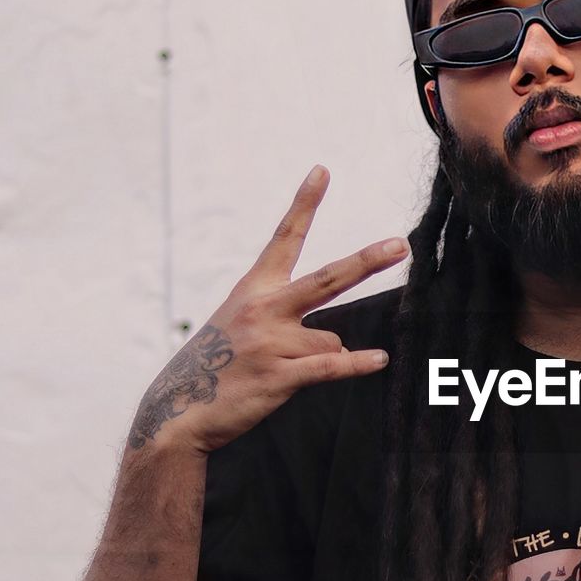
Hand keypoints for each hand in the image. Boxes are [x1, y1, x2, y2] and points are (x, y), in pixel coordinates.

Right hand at [129, 165, 406, 454]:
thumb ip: (288, 320)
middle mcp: (263, 309)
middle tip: (400, 245)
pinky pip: (331, 366)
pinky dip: (357, 364)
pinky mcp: (279, 376)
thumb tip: (339, 340)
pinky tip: (379, 360)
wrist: (179, 410)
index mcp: (254, 289)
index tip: (322, 171)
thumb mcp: (240, 325)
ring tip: (287, 369)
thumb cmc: (217, 365)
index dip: (304, 204)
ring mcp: (271, 342)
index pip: (284, 238)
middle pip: (327, 279)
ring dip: (325, 355)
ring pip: (330, 339)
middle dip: (367, 261)